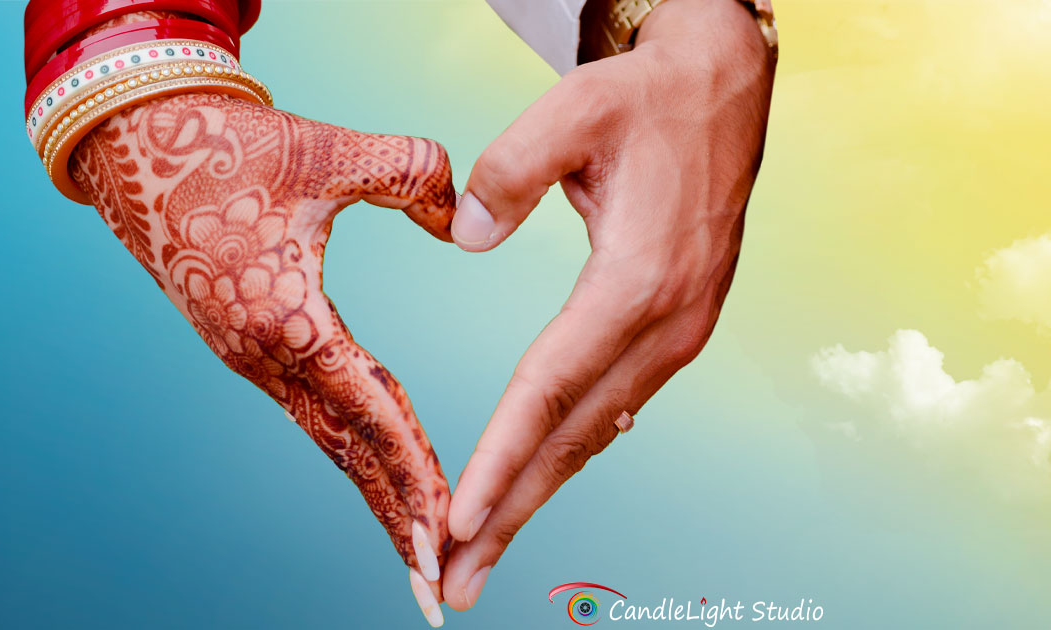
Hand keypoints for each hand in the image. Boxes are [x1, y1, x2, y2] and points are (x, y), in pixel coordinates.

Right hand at [69, 93, 454, 607]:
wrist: (134, 144)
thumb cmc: (222, 144)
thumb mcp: (325, 149)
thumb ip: (410, 172)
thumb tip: (464, 219)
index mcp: (284, 318)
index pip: (368, 412)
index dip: (414, 472)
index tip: (445, 535)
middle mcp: (263, 355)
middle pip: (347, 451)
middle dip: (394, 515)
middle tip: (433, 584)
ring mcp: (250, 357)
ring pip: (328, 438)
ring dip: (373, 490)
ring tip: (414, 546)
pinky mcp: (246, 344)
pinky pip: (310, 409)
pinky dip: (350, 446)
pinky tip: (376, 465)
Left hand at [440, 0, 775, 608]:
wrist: (723, 92)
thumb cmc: (644, 101)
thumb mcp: (570, 111)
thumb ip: (508, 170)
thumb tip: (463, 236)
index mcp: (638, 279)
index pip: (552, 387)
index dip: (502, 458)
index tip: (457, 518)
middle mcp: (666, 323)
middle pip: (573, 436)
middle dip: (512, 512)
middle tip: (458, 580)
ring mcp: (678, 333)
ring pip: (596, 432)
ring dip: (538, 494)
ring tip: (485, 550)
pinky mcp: (675, 329)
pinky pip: (614, 407)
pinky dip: (570, 452)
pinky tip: (539, 482)